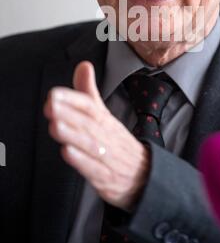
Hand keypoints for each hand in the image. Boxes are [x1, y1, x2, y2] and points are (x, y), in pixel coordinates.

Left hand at [44, 61, 149, 210]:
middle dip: (69, 114)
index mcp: (105, 120)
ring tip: (55, 126)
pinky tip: (68, 153)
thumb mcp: (105, 116)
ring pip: (89, 144)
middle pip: (88, 123)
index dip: (72, 99)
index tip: (54, 94)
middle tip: (51, 106)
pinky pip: (95, 169)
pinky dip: (82, 161)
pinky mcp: (106, 177)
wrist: (144, 175)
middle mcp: (107, 136)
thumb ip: (89, 92)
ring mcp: (107, 157)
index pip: (90, 106)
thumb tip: (83, 65)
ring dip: (72, 135)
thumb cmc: (117, 143)